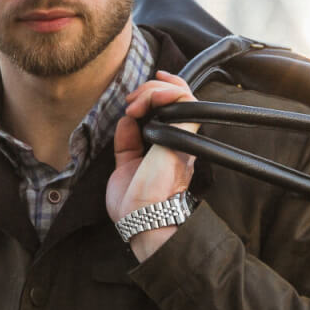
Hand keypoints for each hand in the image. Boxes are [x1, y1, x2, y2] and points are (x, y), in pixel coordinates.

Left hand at [108, 71, 198, 259]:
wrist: (140, 219)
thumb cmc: (133, 204)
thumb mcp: (125, 166)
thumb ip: (126, 143)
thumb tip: (125, 121)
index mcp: (168, 148)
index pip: (173, 110)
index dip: (160, 92)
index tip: (135, 93)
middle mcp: (178, 140)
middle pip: (178, 97)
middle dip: (149, 90)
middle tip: (129, 103)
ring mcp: (182, 137)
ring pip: (182, 93)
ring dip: (152, 91)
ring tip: (132, 106)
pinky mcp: (183, 136)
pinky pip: (184, 100)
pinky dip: (162, 92)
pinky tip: (141, 104)